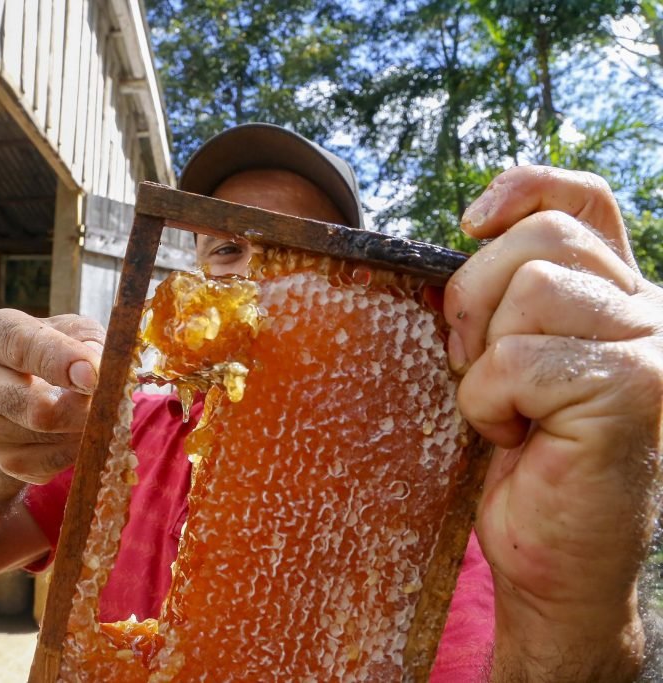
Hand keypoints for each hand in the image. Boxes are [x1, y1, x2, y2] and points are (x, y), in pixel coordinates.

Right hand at [0, 309, 105, 484]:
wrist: (32, 389)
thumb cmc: (59, 349)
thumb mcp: (75, 331)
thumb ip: (89, 343)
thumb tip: (97, 373)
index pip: (23, 347)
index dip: (62, 362)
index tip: (94, 376)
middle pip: (35, 409)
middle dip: (82, 410)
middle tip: (112, 403)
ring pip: (50, 438)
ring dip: (85, 428)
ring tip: (97, 411)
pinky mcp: (5, 459)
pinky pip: (54, 463)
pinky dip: (79, 449)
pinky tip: (81, 430)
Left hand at [444, 166, 662, 678]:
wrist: (553, 564)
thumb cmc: (522, 464)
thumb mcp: (510, 362)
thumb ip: (509, 297)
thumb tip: (473, 226)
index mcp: (617, 297)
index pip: (582, 200)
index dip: (524, 187)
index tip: (469, 221)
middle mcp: (651, 310)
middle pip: (539, 237)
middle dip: (475, 298)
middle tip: (475, 364)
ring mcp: (652, 348)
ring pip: (529, 289)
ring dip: (484, 358)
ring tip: (504, 409)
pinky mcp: (633, 389)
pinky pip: (517, 359)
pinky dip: (487, 401)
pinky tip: (514, 438)